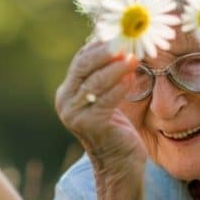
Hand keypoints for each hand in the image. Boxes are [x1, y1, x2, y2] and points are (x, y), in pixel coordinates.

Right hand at [55, 37, 145, 174]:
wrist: (118, 165)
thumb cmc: (116, 129)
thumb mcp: (106, 98)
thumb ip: (106, 76)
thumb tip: (118, 44)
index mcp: (67, 92)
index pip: (80, 60)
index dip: (100, 46)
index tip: (120, 35)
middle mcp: (65, 102)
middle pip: (83, 67)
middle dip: (106, 53)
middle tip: (126, 43)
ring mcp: (74, 114)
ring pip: (95, 82)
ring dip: (116, 68)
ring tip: (134, 58)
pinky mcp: (89, 124)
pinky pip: (106, 99)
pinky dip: (120, 87)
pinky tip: (133, 79)